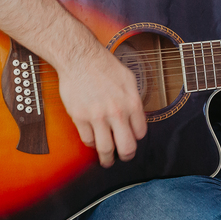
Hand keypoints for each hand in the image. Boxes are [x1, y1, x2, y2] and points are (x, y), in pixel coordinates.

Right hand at [55, 45, 147, 167]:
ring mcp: (97, 116)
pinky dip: (92, 143)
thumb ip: (134, 100)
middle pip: (126, 147)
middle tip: (123, 157)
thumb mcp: (129, 80)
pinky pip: (88, 140)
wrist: (80, 59)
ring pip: (105, 149)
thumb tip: (137, 118)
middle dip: (126, 156)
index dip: (136, 137)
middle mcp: (117, 112)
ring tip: (107, 160)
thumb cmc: (105, 67)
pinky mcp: (80, 117)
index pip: (140, 133)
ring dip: (107, 158)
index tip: (132, 138)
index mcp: (132, 103)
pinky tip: (94, 140)